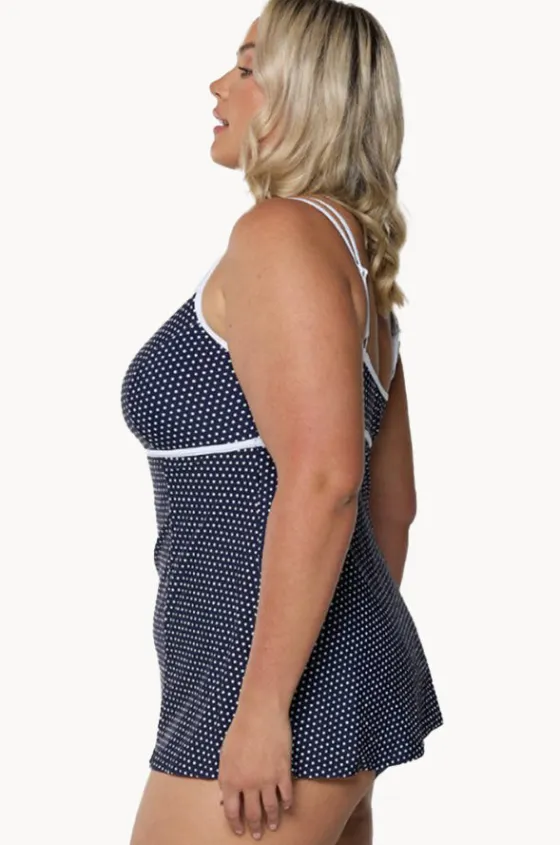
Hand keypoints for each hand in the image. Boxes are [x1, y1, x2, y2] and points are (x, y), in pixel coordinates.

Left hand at [218, 700, 293, 838]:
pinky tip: (287, 807)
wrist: (260, 712)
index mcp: (230, 779)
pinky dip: (287, 804)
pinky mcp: (282, 772)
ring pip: (270, 809)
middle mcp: (247, 784)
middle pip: (252, 813)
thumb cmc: (240, 729)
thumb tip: (224, 797)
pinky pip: (286, 795)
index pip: (231, 811)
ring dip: (271, 820)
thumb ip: (225, 777)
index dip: (235, 824)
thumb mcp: (225, 754)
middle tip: (257, 834)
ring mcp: (266, 779)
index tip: (239, 831)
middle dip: (254, 827)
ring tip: (272, 826)